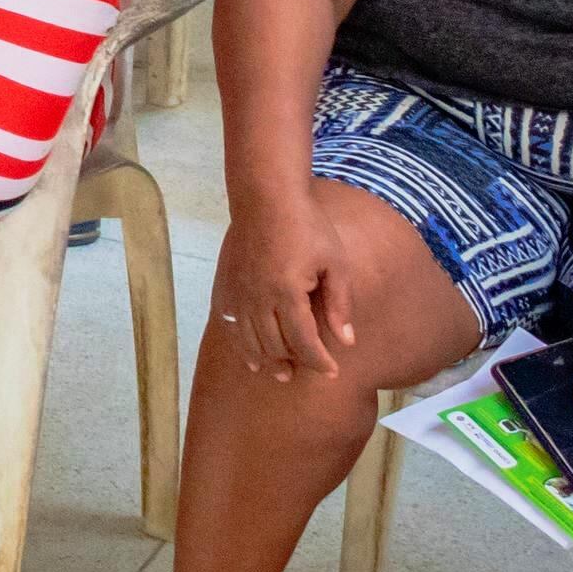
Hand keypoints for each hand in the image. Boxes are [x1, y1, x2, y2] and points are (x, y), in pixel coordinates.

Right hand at [211, 188, 359, 383]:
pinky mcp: (226, 283)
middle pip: (274, 345)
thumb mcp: (335, 263)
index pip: (304, 342)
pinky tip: (247, 351)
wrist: (265, 197)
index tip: (332, 372)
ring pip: (248, 338)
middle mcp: (259, 298)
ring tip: (275, 372)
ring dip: (263, 359)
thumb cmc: (307, 225)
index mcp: (288, 293)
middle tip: (303, 374)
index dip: (319, 362)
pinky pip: (229, 321)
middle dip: (291, 364)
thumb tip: (346, 342)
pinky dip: (239, 341)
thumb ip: (339, 304)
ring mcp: (239, 291)